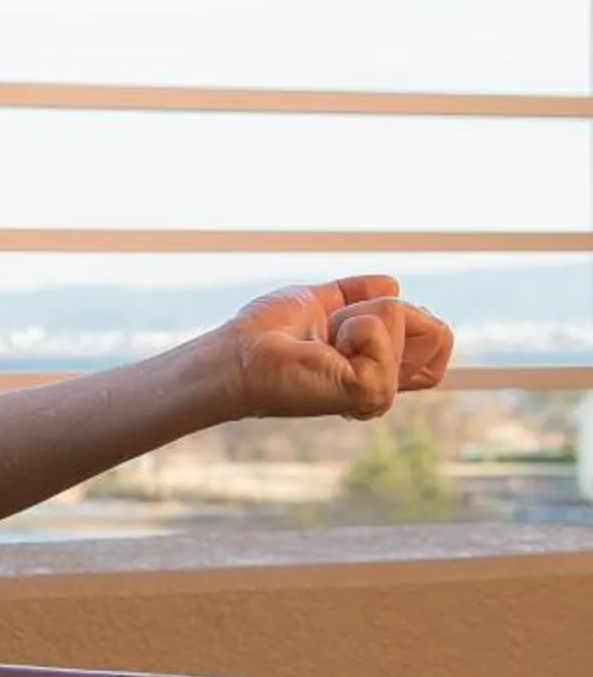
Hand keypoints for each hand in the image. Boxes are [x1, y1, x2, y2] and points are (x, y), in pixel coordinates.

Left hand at [224, 275, 453, 420]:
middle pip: (432, 326)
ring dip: (355, 314)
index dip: (410, 316)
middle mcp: (389, 383)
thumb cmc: (268, 333)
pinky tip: (325, 349)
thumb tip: (392, 284)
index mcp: (383, 367)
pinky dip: (351, 327)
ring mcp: (383, 391)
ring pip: (404, 316)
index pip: (439, 338)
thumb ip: (359, 293)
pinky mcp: (371, 392)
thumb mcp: (322, 301)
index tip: (358, 322)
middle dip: (378, 308)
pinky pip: (381, 331)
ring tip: (323, 340)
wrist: (237, 354)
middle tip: (331, 330)